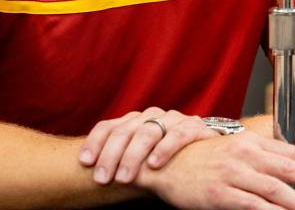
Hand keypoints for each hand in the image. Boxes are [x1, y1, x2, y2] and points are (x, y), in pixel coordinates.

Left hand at [79, 107, 217, 184]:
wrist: (208, 154)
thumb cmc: (167, 160)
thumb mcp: (140, 157)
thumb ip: (121, 157)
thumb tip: (89, 169)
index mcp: (134, 121)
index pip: (108, 126)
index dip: (95, 142)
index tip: (85, 162)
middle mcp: (152, 116)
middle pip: (125, 130)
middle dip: (111, 155)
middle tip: (103, 178)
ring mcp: (174, 120)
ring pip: (148, 132)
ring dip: (133, 156)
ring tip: (125, 178)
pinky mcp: (194, 128)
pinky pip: (178, 135)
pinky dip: (165, 149)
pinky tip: (154, 164)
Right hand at [137, 131, 294, 209]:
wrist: (162, 163)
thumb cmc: (197, 158)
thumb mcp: (230, 150)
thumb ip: (256, 157)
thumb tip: (284, 172)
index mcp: (249, 141)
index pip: (290, 152)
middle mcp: (244, 154)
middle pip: (290, 169)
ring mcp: (232, 173)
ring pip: (276, 189)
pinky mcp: (220, 193)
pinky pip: (253, 205)